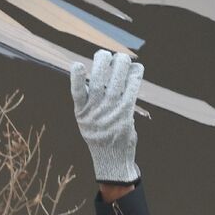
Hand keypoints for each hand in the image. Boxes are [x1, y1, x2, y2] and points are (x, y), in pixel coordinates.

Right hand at [70, 50, 143, 183]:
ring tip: (122, 57)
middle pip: (98, 82)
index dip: (77, 78)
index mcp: (81, 113)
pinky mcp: (125, 116)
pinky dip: (134, 78)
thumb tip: (95, 79)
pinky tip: (137, 68)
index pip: (77, 93)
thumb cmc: (100, 137)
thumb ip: (88, 103)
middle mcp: (95, 113)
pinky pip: (130, 92)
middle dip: (102, 63)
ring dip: (120, 66)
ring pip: (115, 84)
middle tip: (106, 54)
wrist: (112, 160)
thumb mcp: (86, 122)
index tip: (78, 65)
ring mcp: (110, 114)